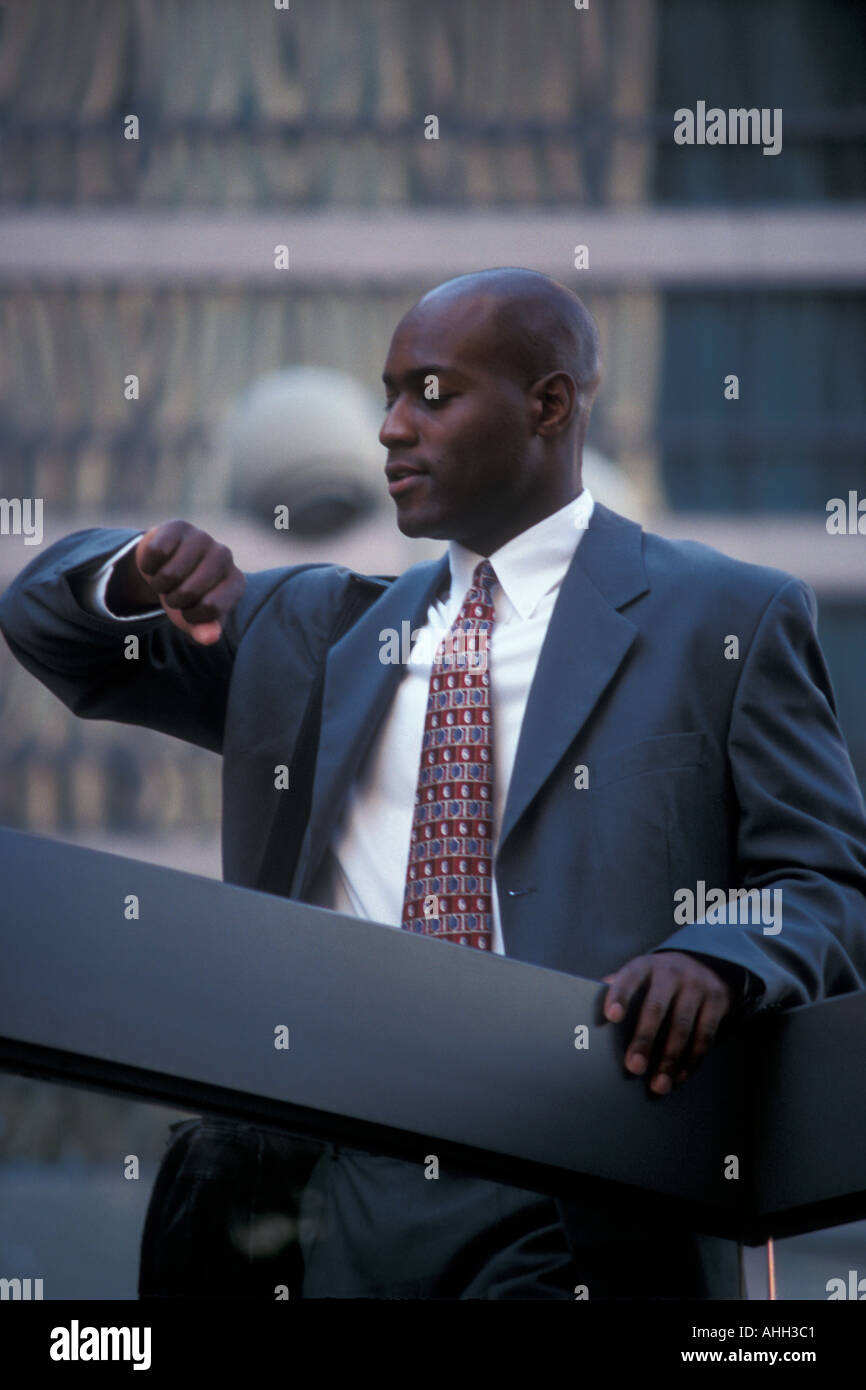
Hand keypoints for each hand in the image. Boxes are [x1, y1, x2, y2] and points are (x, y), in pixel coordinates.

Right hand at [121, 520, 244, 644]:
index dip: (192, 616)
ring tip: (168, 578)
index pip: (211, 609)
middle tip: (176, 592)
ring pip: (169, 574)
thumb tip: (209, 637)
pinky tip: (159, 561)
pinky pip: (155, 553)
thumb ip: (204, 632)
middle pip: (188, 592)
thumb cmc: (188, 597)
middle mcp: (225, 556)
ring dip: (159, 584)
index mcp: (236, 582)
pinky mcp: (178, 526)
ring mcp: (203, 538)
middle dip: (174, 600)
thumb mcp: (195, 619)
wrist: (168, 565)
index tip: (191, 610)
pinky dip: (149, 565)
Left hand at [601, 951, 735, 1097]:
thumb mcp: (641, 974)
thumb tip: (584, 1005)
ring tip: (659, 1084)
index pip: (629, 978)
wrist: (706, 966)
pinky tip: (679, 1076)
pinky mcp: (717, 1001)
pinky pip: (705, 1036)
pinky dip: (692, 1060)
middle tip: (634, 1067)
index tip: (610, 1016)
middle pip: (655, 1008)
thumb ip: (618, 987)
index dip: (619, 996)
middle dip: (644, 1040)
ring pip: (682, 1026)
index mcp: (646, 965)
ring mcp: (696, 985)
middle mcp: (672, 972)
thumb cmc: (660, 978)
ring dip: (670, 1059)